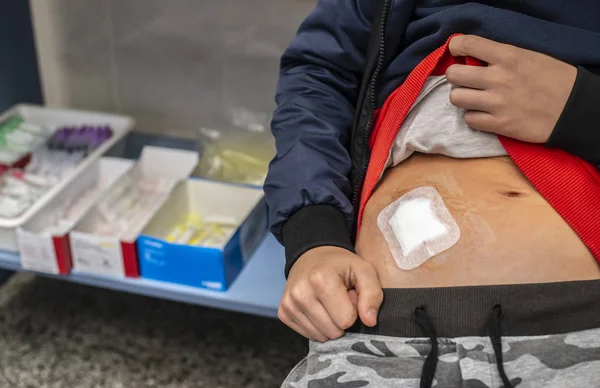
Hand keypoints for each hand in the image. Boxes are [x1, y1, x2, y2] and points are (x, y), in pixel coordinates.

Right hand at [278, 246, 382, 341]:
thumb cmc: (341, 265)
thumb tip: (370, 322)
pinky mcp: (283, 312)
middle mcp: (300, 293)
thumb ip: (372, 294)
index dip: (353, 310)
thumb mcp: (364, 271)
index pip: (346, 319)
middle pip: (333, 331)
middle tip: (339, 300)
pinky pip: (307, 335)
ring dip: (329, 325)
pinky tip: (317, 309)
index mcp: (321, 279)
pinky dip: (316, 326)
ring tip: (328, 304)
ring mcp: (289, 304)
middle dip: (341, 320)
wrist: (311, 256)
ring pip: (320, 336)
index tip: (349, 296)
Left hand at [446, 35, 577, 142]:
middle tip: (466, 81)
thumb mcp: (529, 56)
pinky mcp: (499, 124)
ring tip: (474, 98)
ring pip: (456, 98)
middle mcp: (498, 78)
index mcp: (508, 56)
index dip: (456, 48)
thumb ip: (500, 57)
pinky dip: (473, 117)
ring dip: (463, 98)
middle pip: (453, 75)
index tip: (458, 52)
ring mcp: (497, 103)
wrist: (574, 109)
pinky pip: (469, 119)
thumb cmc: (554, 79)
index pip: (467, 44)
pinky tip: (484, 114)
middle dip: (456, 77)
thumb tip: (474, 59)